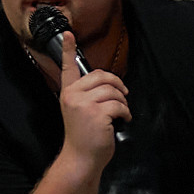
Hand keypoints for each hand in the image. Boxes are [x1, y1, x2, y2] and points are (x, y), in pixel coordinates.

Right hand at [57, 30, 127, 161]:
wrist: (81, 158)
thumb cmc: (84, 136)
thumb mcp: (79, 111)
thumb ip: (88, 95)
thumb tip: (109, 83)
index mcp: (68, 93)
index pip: (67, 68)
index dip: (68, 50)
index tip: (68, 34)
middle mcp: (73, 95)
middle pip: (102, 76)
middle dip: (117, 85)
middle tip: (123, 96)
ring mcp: (84, 104)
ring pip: (113, 91)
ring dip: (123, 102)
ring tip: (121, 112)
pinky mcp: (97, 114)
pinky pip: (119, 105)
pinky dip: (125, 112)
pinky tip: (123, 120)